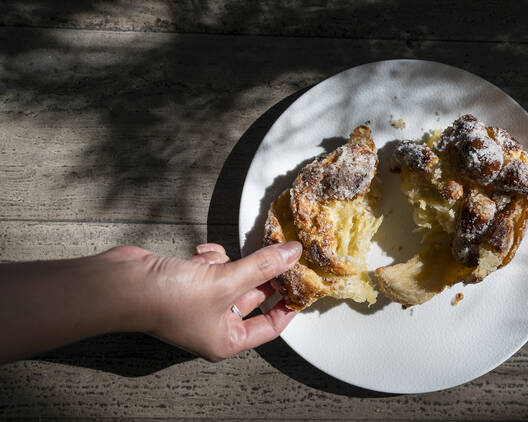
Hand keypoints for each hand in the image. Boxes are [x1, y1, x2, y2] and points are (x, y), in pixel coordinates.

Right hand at [101, 241, 301, 361]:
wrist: (122, 284)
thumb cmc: (170, 298)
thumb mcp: (226, 282)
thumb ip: (263, 266)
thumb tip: (294, 253)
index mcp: (226, 340)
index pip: (270, 327)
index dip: (289, 307)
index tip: (305, 285)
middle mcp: (214, 325)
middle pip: (253, 296)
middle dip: (261, 274)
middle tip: (280, 253)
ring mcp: (200, 303)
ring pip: (232, 276)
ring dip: (228, 262)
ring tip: (215, 261)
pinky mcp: (188, 282)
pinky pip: (212, 266)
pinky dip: (209, 257)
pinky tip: (197, 254)